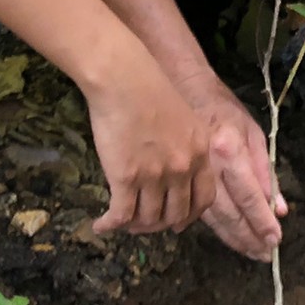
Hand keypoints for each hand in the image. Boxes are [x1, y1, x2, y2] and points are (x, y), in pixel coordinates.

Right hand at [85, 58, 215, 237]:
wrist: (123, 78)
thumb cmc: (149, 88)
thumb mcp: (184, 118)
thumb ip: (185, 146)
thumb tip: (175, 170)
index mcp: (200, 153)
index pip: (203, 199)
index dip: (190, 215)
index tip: (177, 221)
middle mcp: (182, 169)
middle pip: (176, 215)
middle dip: (160, 224)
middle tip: (145, 223)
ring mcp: (155, 176)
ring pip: (149, 219)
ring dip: (135, 226)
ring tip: (122, 222)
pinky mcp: (126, 178)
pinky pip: (120, 215)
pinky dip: (110, 225)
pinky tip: (101, 226)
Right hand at [181, 70, 286, 260]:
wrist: (184, 93)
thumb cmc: (223, 110)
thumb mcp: (253, 133)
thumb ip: (266, 172)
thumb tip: (279, 208)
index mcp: (229, 150)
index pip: (249, 195)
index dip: (262, 221)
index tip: (276, 239)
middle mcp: (208, 167)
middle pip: (230, 213)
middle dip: (250, 237)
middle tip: (266, 254)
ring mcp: (191, 176)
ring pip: (214, 218)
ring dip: (235, 238)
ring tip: (253, 253)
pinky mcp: (181, 182)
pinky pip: (200, 212)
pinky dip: (218, 228)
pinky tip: (230, 237)